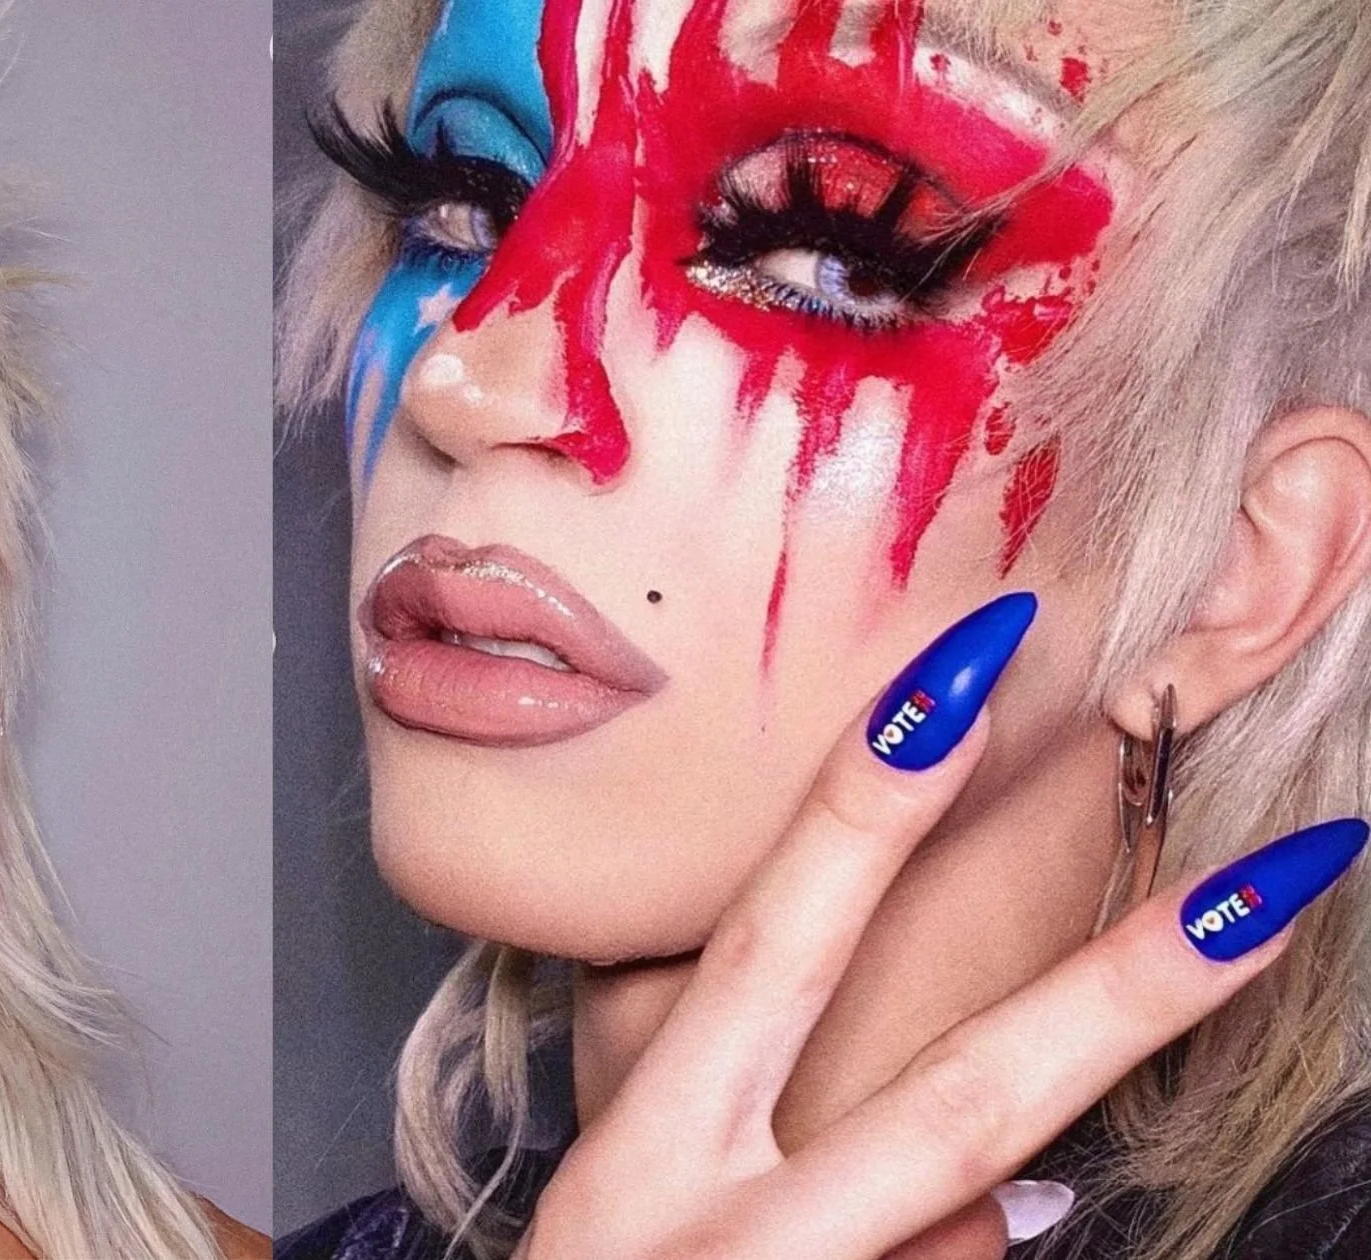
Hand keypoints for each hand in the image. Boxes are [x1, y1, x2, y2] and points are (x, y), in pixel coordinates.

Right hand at [517, 593, 1364, 1259]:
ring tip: (1019, 1098)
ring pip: (975, 1252)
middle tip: (1297, 867)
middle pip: (963, 1102)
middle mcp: (713, 1234)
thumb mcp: (628, 1230)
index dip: (875, 801)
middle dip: (1131, 989)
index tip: (984, 658)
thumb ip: (770, 1170)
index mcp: (644, 1156)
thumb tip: (996, 1206)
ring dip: (972, 1244)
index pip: (777, 942)